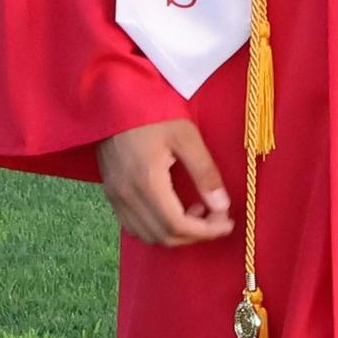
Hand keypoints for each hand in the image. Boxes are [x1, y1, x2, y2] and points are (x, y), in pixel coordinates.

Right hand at [95, 119, 232, 245]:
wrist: (115, 100)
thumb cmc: (153, 112)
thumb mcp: (186, 136)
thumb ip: (204, 172)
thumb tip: (221, 206)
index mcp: (146, 182)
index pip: (177, 225)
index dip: (205, 231)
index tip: (227, 223)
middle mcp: (126, 197)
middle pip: (162, 236)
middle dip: (194, 234)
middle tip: (217, 218)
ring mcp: (115, 197)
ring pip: (146, 235)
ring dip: (175, 233)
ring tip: (198, 210)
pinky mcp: (110, 194)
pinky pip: (133, 225)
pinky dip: (157, 227)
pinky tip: (175, 208)